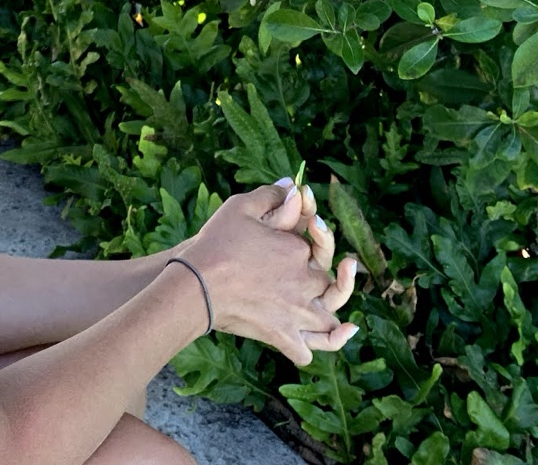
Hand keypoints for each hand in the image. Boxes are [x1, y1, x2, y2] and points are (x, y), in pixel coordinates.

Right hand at [166, 181, 357, 366]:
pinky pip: (305, 351)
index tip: (311, 226)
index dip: (319, 235)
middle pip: (330, 285)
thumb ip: (270, 196)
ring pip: (328, 322)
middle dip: (334, 280)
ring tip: (341, 322)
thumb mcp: (240, 207)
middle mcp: (305, 283)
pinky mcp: (281, 336)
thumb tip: (292, 186)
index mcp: (298, 250)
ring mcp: (296, 313)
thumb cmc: (216, 243)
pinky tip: (306, 346)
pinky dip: (307, 349)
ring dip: (332, 322)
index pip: (322, 245)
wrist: (196, 285)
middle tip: (334, 274)